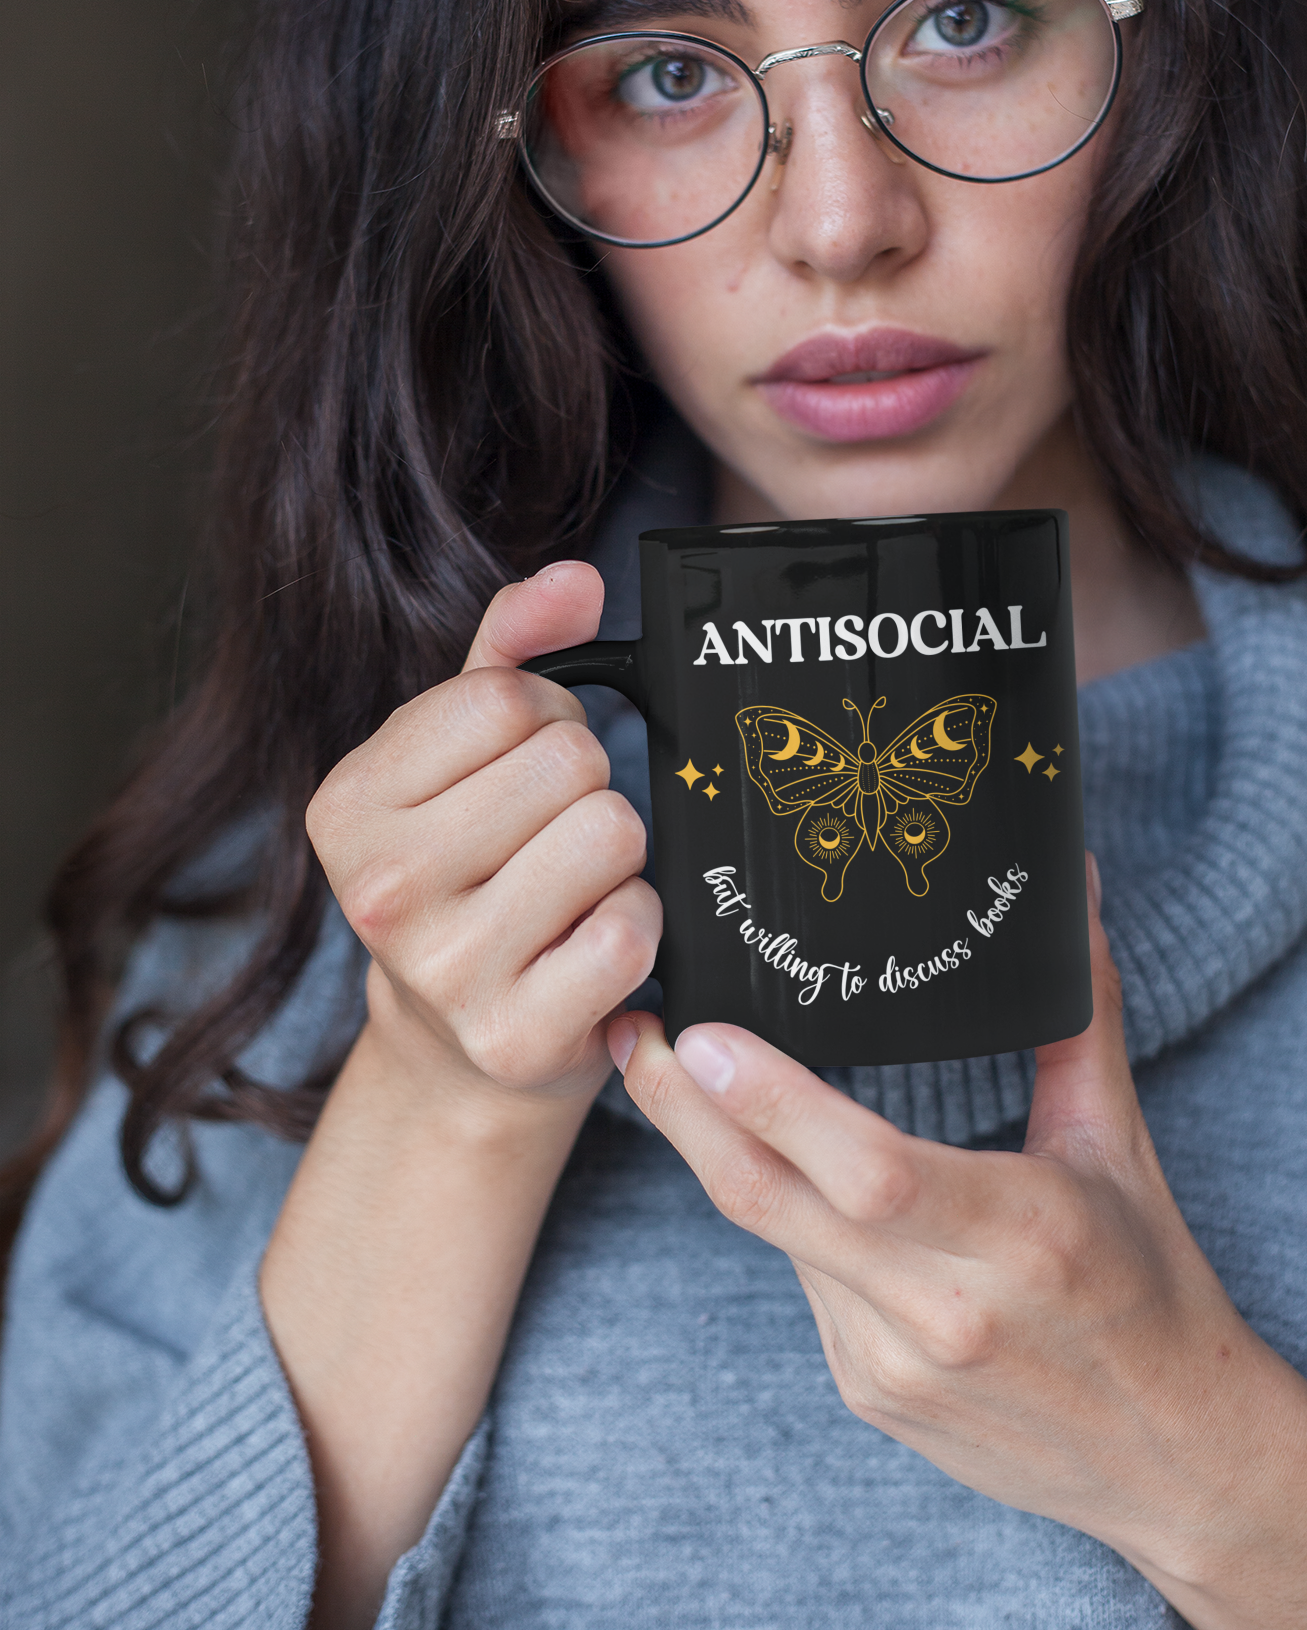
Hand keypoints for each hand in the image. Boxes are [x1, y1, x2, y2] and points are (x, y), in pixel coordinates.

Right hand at [307, 560, 659, 1119]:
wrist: (457, 1050)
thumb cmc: (468, 873)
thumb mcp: (460, 755)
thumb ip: (512, 651)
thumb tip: (576, 579)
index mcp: (347, 804)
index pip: (508, 697)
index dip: (548, 719)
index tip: (524, 770)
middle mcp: (380, 888)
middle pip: (570, 762)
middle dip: (586, 787)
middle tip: (550, 838)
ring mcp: (445, 970)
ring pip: (612, 833)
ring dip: (617, 857)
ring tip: (571, 890)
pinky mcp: (516, 1035)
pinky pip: (632, 929)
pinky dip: (636, 927)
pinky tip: (589, 947)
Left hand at [608, 859, 1306, 1629]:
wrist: (1176, 1465)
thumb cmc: (1153, 1286)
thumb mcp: (1119, 1146)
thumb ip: (1080, 1016)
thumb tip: (1072, 886)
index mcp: (1022, 1232)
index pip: (871, 1170)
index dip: (775, 1106)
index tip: (702, 1037)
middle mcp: (946, 1308)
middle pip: (777, 1204)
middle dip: (686, 1115)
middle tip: (631, 1033)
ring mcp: (894, 1362)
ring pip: (776, 1236)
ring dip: (718, 1154)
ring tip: (667, 1070)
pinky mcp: (868, 1394)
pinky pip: (802, 1282)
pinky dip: (780, 1214)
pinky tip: (764, 1160)